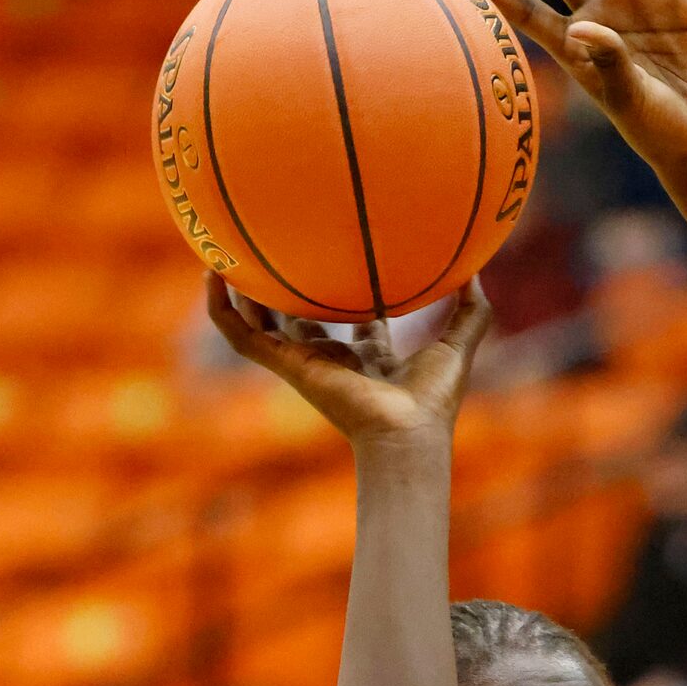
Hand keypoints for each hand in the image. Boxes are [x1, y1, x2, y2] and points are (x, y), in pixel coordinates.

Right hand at [201, 280, 492, 444]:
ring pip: (260, 324)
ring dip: (239, 293)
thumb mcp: (456, 344)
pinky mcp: (287, 366)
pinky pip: (242, 336)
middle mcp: (331, 359)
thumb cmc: (432, 400)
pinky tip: (210, 275)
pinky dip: (221, 309)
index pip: (350, 324)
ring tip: (220, 254)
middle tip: (271, 253)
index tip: (338, 262)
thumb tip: (476, 269)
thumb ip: (470, 309)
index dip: (345, 295)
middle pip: (299, 321)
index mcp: (367, 358)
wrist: (406, 432)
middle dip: (284, 292)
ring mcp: (304, 362)